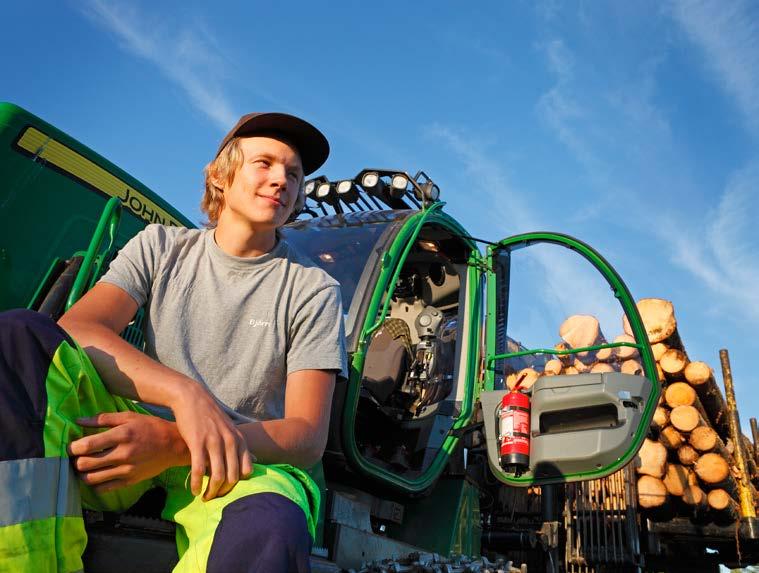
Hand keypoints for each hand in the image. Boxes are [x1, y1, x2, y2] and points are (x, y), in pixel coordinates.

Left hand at [69, 412, 187, 492]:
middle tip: (76, 457)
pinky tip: (96, 476)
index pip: (87, 445)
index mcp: (122, 434)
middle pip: (85, 464)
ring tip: (84, 468)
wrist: (174, 445)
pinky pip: (104, 488)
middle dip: (75, 461)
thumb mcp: (129, 417)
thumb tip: (78, 420)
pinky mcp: (130, 481)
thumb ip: (103, 419)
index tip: (71, 446)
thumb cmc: (150, 427)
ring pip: (91, 479)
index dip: (73, 447)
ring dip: (82, 474)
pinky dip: (94, 484)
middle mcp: (123, 454)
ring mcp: (127, 470)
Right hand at [171, 385, 252, 500]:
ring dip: (210, 492)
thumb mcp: (231, 429)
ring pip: (217, 476)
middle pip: (232, 478)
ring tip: (204, 497)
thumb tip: (257, 461)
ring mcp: (214, 442)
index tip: (228, 490)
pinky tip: (193, 490)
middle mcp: (229, 441)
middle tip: (215, 498)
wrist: (192, 397)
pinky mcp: (197, 442)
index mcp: (239, 440)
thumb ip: (242, 446)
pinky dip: (197, 484)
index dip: (238, 485)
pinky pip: (199, 470)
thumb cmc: (211, 417)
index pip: (246, 471)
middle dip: (224, 492)